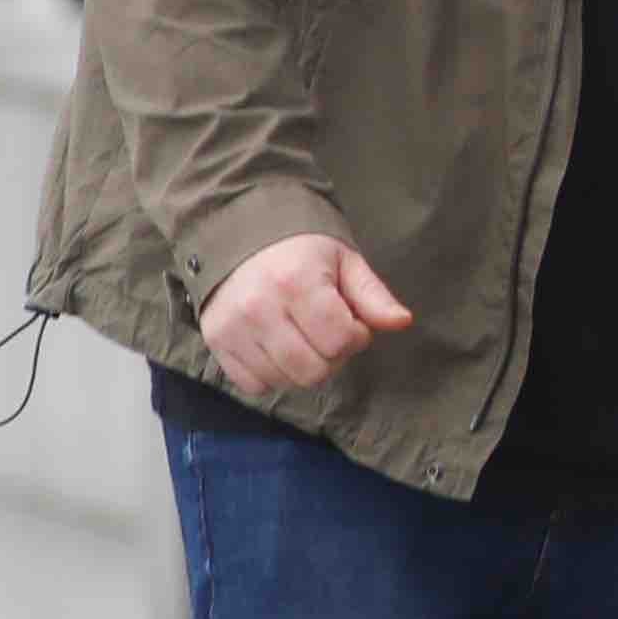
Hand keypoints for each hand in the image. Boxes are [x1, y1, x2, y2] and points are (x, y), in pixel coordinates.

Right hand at [201, 233, 411, 397]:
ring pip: (284, 381)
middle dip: (332, 357)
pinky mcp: (215, 341)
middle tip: (327, 332)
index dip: (356, 336)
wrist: (239, 233)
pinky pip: (252, 385)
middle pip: (313, 370)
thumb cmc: (301, 251)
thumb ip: (373, 295)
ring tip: (302, 337)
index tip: (351, 319)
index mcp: (296, 283)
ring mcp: (232, 327)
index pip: (340, 341)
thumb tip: (402, 321)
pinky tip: (277, 348)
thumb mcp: (344, 262)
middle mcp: (259, 308)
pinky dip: (271, 375)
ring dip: (303, 368)